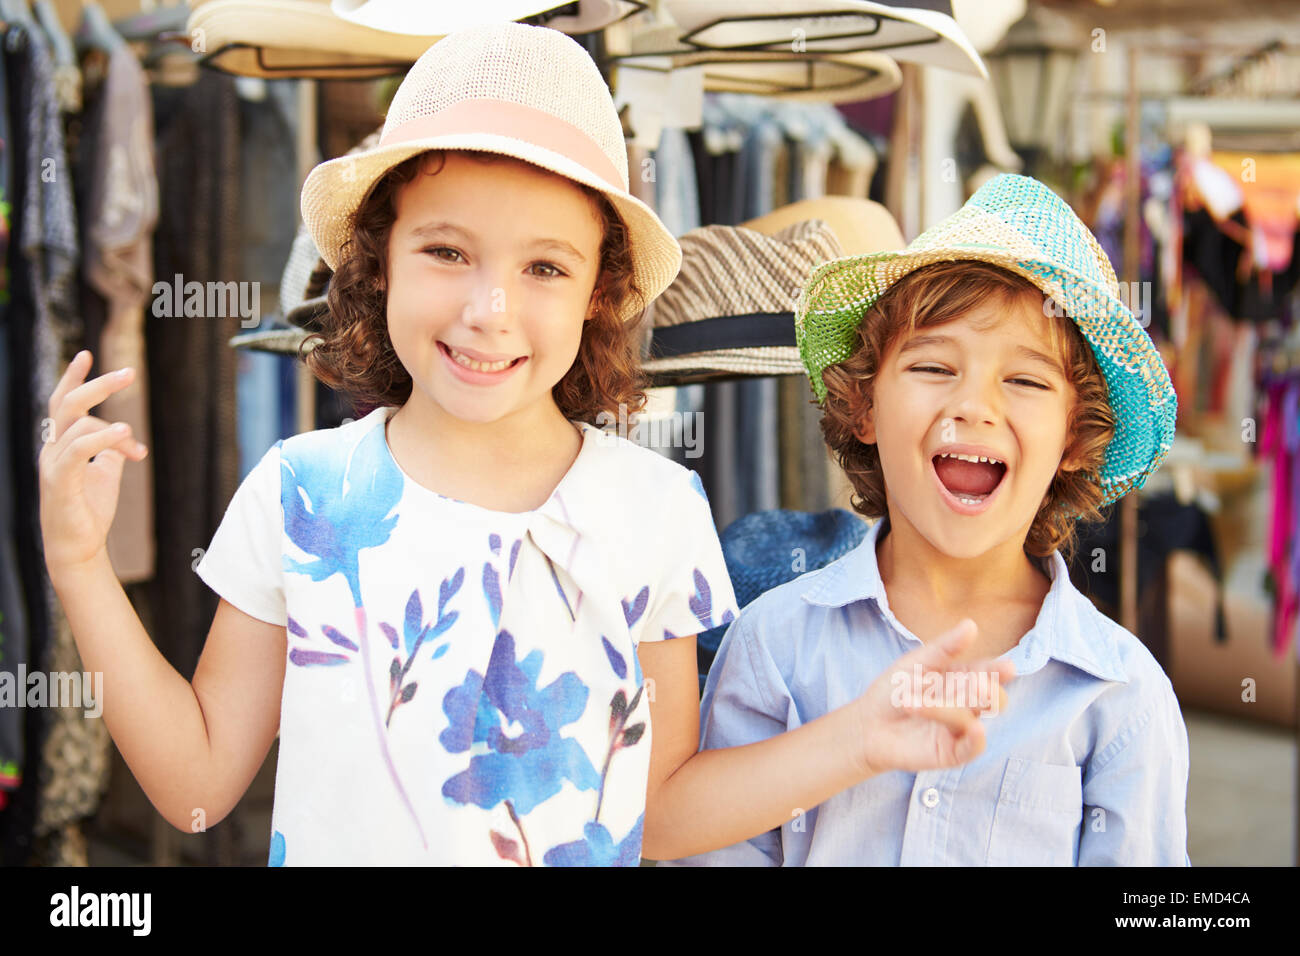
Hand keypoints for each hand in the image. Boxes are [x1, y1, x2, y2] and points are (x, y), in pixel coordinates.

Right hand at [38, 351, 148, 573]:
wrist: (79, 547)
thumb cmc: (90, 509)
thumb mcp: (106, 471)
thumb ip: (112, 448)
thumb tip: (126, 436)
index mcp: (61, 444)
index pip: (62, 403)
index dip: (73, 378)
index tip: (87, 354)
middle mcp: (52, 449)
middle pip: (68, 404)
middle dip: (98, 385)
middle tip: (131, 373)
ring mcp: (52, 464)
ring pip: (77, 425)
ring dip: (114, 429)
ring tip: (136, 444)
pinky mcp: (59, 481)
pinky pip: (77, 450)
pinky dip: (102, 438)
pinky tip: (125, 435)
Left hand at [853, 619, 1014, 777]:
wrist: (868, 725)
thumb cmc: (894, 690)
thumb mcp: (916, 663)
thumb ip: (945, 647)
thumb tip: (971, 625)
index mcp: (963, 678)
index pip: (987, 672)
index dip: (998, 670)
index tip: (1006, 667)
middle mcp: (968, 704)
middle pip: (992, 698)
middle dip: (987, 691)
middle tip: (975, 684)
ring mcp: (962, 729)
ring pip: (972, 717)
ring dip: (944, 708)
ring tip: (910, 702)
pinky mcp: (953, 752)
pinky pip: (973, 748)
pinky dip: (977, 739)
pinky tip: (977, 728)